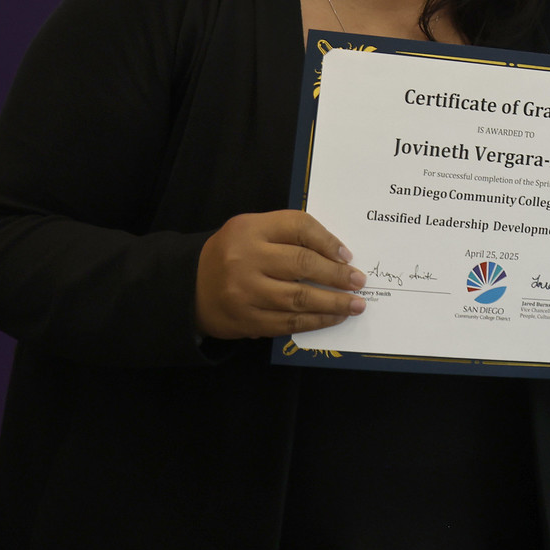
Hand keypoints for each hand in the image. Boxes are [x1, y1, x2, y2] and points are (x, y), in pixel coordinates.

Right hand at [194, 210, 365, 338]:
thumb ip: (287, 234)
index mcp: (249, 228)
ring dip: (333, 303)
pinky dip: (314, 321)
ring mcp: (245, 292)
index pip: (298, 227)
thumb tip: (336, 253)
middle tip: (359, 282)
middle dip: (336, 275)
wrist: (190, 285)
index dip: (328, 241)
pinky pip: (288, 322)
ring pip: (298, 298)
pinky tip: (332, 318)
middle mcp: (246, 258)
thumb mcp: (252, 230)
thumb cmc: (232, 253)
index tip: (348, 256)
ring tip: (355, 304)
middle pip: (302, 264)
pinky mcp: (246, 320)